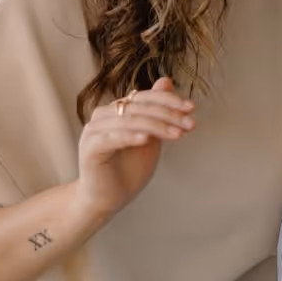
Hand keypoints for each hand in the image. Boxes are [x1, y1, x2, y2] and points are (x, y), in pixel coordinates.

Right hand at [73, 76, 194, 224]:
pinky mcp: (90, 148)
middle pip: (139, 107)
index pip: (144, 97)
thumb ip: (157, 113)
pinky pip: (111, 138)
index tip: (191, 108)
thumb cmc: (127, 170)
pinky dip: (130, 136)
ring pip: (128, 120)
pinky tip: (147, 139)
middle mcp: (103, 116)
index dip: (169, 100)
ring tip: (177, 134)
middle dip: (168, 114)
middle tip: (190, 124)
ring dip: (156, 126)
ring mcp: (94, 131)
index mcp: (116, 110)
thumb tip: (166, 80)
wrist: (106, 200)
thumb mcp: (150, 138)